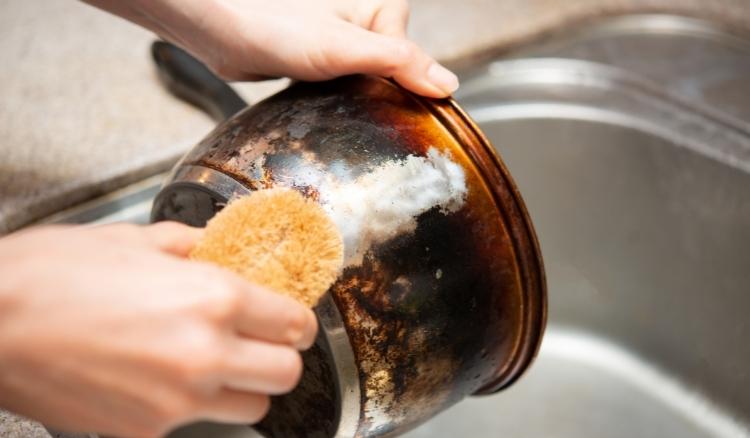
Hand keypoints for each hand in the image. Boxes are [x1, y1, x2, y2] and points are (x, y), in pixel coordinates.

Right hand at [0, 223, 316, 437]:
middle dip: (281, 355)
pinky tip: (164, 377)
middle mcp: (205, 355)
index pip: (295, 324)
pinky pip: (195, 423)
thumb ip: (195, 247)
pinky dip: (194, 404)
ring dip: (245, 385)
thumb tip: (224, 249)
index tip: (291, 318)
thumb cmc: (53, 273)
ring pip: (252, 407)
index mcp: (212, 299)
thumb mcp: (135, 240)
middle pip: (287, 373)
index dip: (299, 320)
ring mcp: (176, 402)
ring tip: (217, 361)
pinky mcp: (144, 432)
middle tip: (261, 339)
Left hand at [84, 0, 458, 97]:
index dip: (403, 81)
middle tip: (348, 95)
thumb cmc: (276, 29)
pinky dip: (343, 102)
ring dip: (359, 100)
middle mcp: (366, 24)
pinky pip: (350, 89)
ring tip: (334, 99)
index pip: (416, 57)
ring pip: (373, 84)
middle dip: (378, 93)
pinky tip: (328, 105)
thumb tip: (446, 85)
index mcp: (381, 9)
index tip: (381, 94)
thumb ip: (399, 63)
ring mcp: (345, 45)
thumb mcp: (346, 49)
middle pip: (395, 74)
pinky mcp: (325, 65)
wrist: (224, 35)